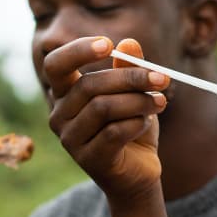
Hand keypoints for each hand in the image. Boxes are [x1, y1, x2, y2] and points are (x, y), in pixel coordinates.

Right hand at [43, 36, 168, 200]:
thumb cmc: (131, 128)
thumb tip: (129, 43)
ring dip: (138, 102)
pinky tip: (145, 123)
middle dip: (130, 78)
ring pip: (103, 108)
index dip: (77, 51)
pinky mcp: (89, 159)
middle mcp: (59, 116)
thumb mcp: (133, 94)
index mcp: (65, 94)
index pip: (55, 65)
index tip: (108, 45)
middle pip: (89, 85)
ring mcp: (70, 140)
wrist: (138, 173)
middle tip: (162, 78)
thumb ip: (128, 69)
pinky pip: (113, 132)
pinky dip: (136, 123)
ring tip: (160, 102)